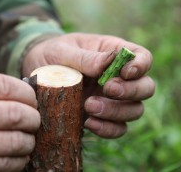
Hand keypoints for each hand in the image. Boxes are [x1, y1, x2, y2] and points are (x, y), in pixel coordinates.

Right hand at [0, 71, 39, 171]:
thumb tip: (14, 91)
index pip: (3, 85)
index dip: (26, 92)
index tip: (31, 97)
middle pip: (12, 114)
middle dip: (33, 117)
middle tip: (35, 118)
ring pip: (12, 142)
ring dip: (29, 140)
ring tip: (29, 136)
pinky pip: (0, 166)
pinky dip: (17, 160)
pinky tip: (18, 155)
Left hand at [23, 33, 154, 137]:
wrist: (35, 73)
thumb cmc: (52, 54)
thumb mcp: (63, 51)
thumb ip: (85, 58)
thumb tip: (107, 64)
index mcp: (114, 53)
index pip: (142, 57)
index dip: (141, 65)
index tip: (125, 72)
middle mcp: (118, 78)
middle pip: (146, 87)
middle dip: (130, 91)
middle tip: (107, 89)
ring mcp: (112, 99)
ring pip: (135, 110)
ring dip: (117, 112)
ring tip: (89, 106)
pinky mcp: (101, 117)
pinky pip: (117, 128)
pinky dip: (108, 129)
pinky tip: (88, 123)